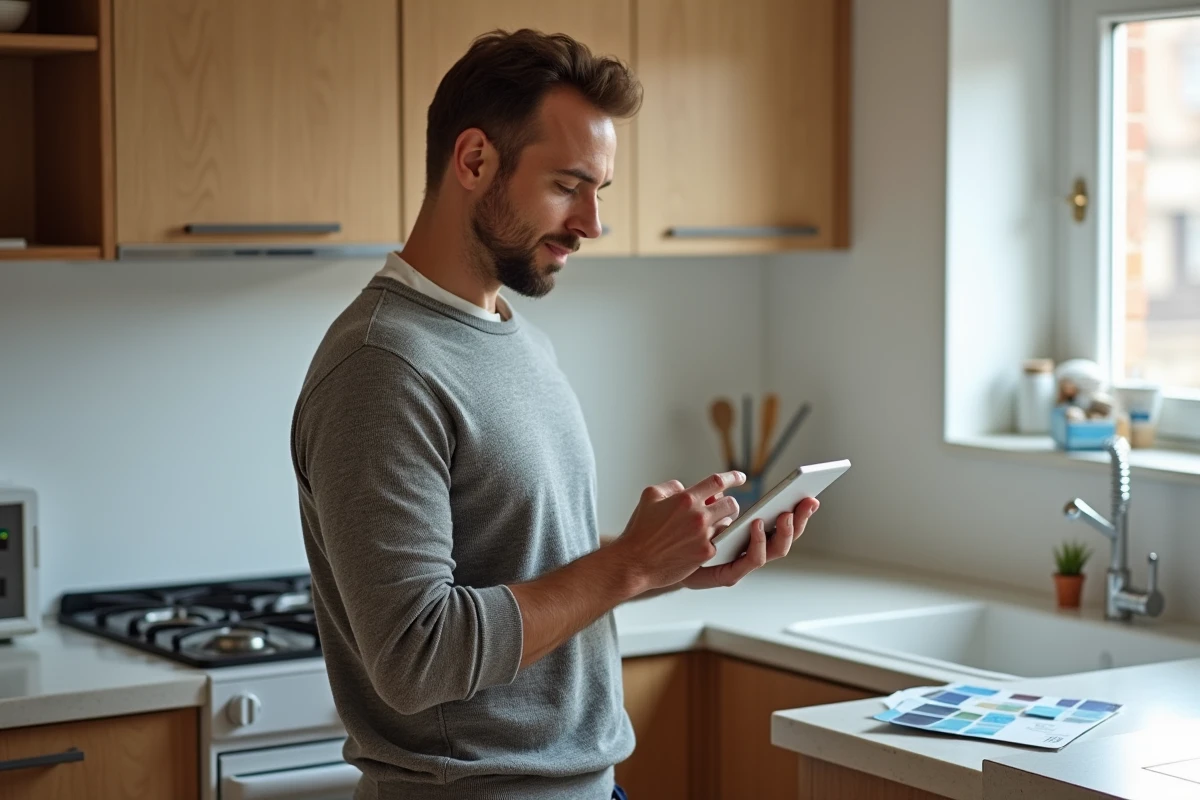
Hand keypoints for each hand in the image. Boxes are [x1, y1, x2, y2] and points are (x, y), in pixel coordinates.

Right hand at [611, 471, 745, 592]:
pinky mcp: (704, 554)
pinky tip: (707, 541)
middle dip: (729, 504)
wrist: (634, 562)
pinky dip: (716, 540)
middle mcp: (698, 516)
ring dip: (723, 522)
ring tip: (712, 526)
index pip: (718, 482)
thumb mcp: (649, 496)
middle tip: (723, 508)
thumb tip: (684, 487)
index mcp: (685, 499)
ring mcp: (703, 536)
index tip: (741, 477)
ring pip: (728, 524)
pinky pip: (721, 541)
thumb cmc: (639, 529)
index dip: (733, 477)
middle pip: (731, 503)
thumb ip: (671, 486)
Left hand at [680, 496, 818, 589]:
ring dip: (784, 532)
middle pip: (785, 537)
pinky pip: (750, 561)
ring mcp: (742, 564)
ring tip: (785, 513)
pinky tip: (758, 524)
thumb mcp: (697, 511)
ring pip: (774, 551)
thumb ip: (712, 501)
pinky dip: (758, 544)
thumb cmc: (675, 537)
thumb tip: (723, 488)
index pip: (780, 522)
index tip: (810, 491)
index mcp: (749, 535)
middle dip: (801, 519)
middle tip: (809, 500)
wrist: (653, 562)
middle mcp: (750, 551)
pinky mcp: (729, 575)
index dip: (798, 510)